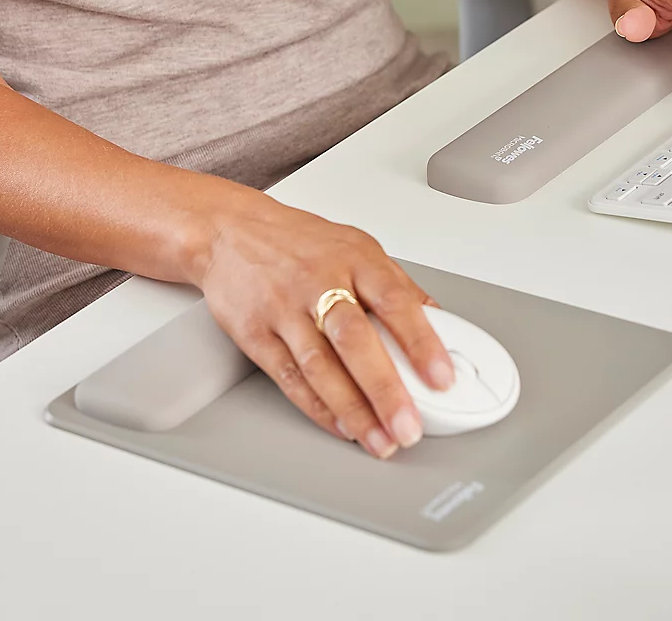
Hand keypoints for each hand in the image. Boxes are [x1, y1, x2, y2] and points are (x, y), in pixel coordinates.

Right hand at [190, 201, 453, 458]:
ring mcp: (285, 309)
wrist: (230, 231)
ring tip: (380, 440)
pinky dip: (317, 407)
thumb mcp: (357, 247)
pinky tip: (340, 427)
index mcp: (355, 258)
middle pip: (355, 339)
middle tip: (408, 425)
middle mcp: (320, 282)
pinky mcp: (256, 334)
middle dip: (385, 388)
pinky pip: (289, 376)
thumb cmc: (300, 241)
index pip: (395, 301)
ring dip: (353, 410)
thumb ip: (397, 285)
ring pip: (321, 366)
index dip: (421, 342)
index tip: (441, 377)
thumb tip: (439, 321)